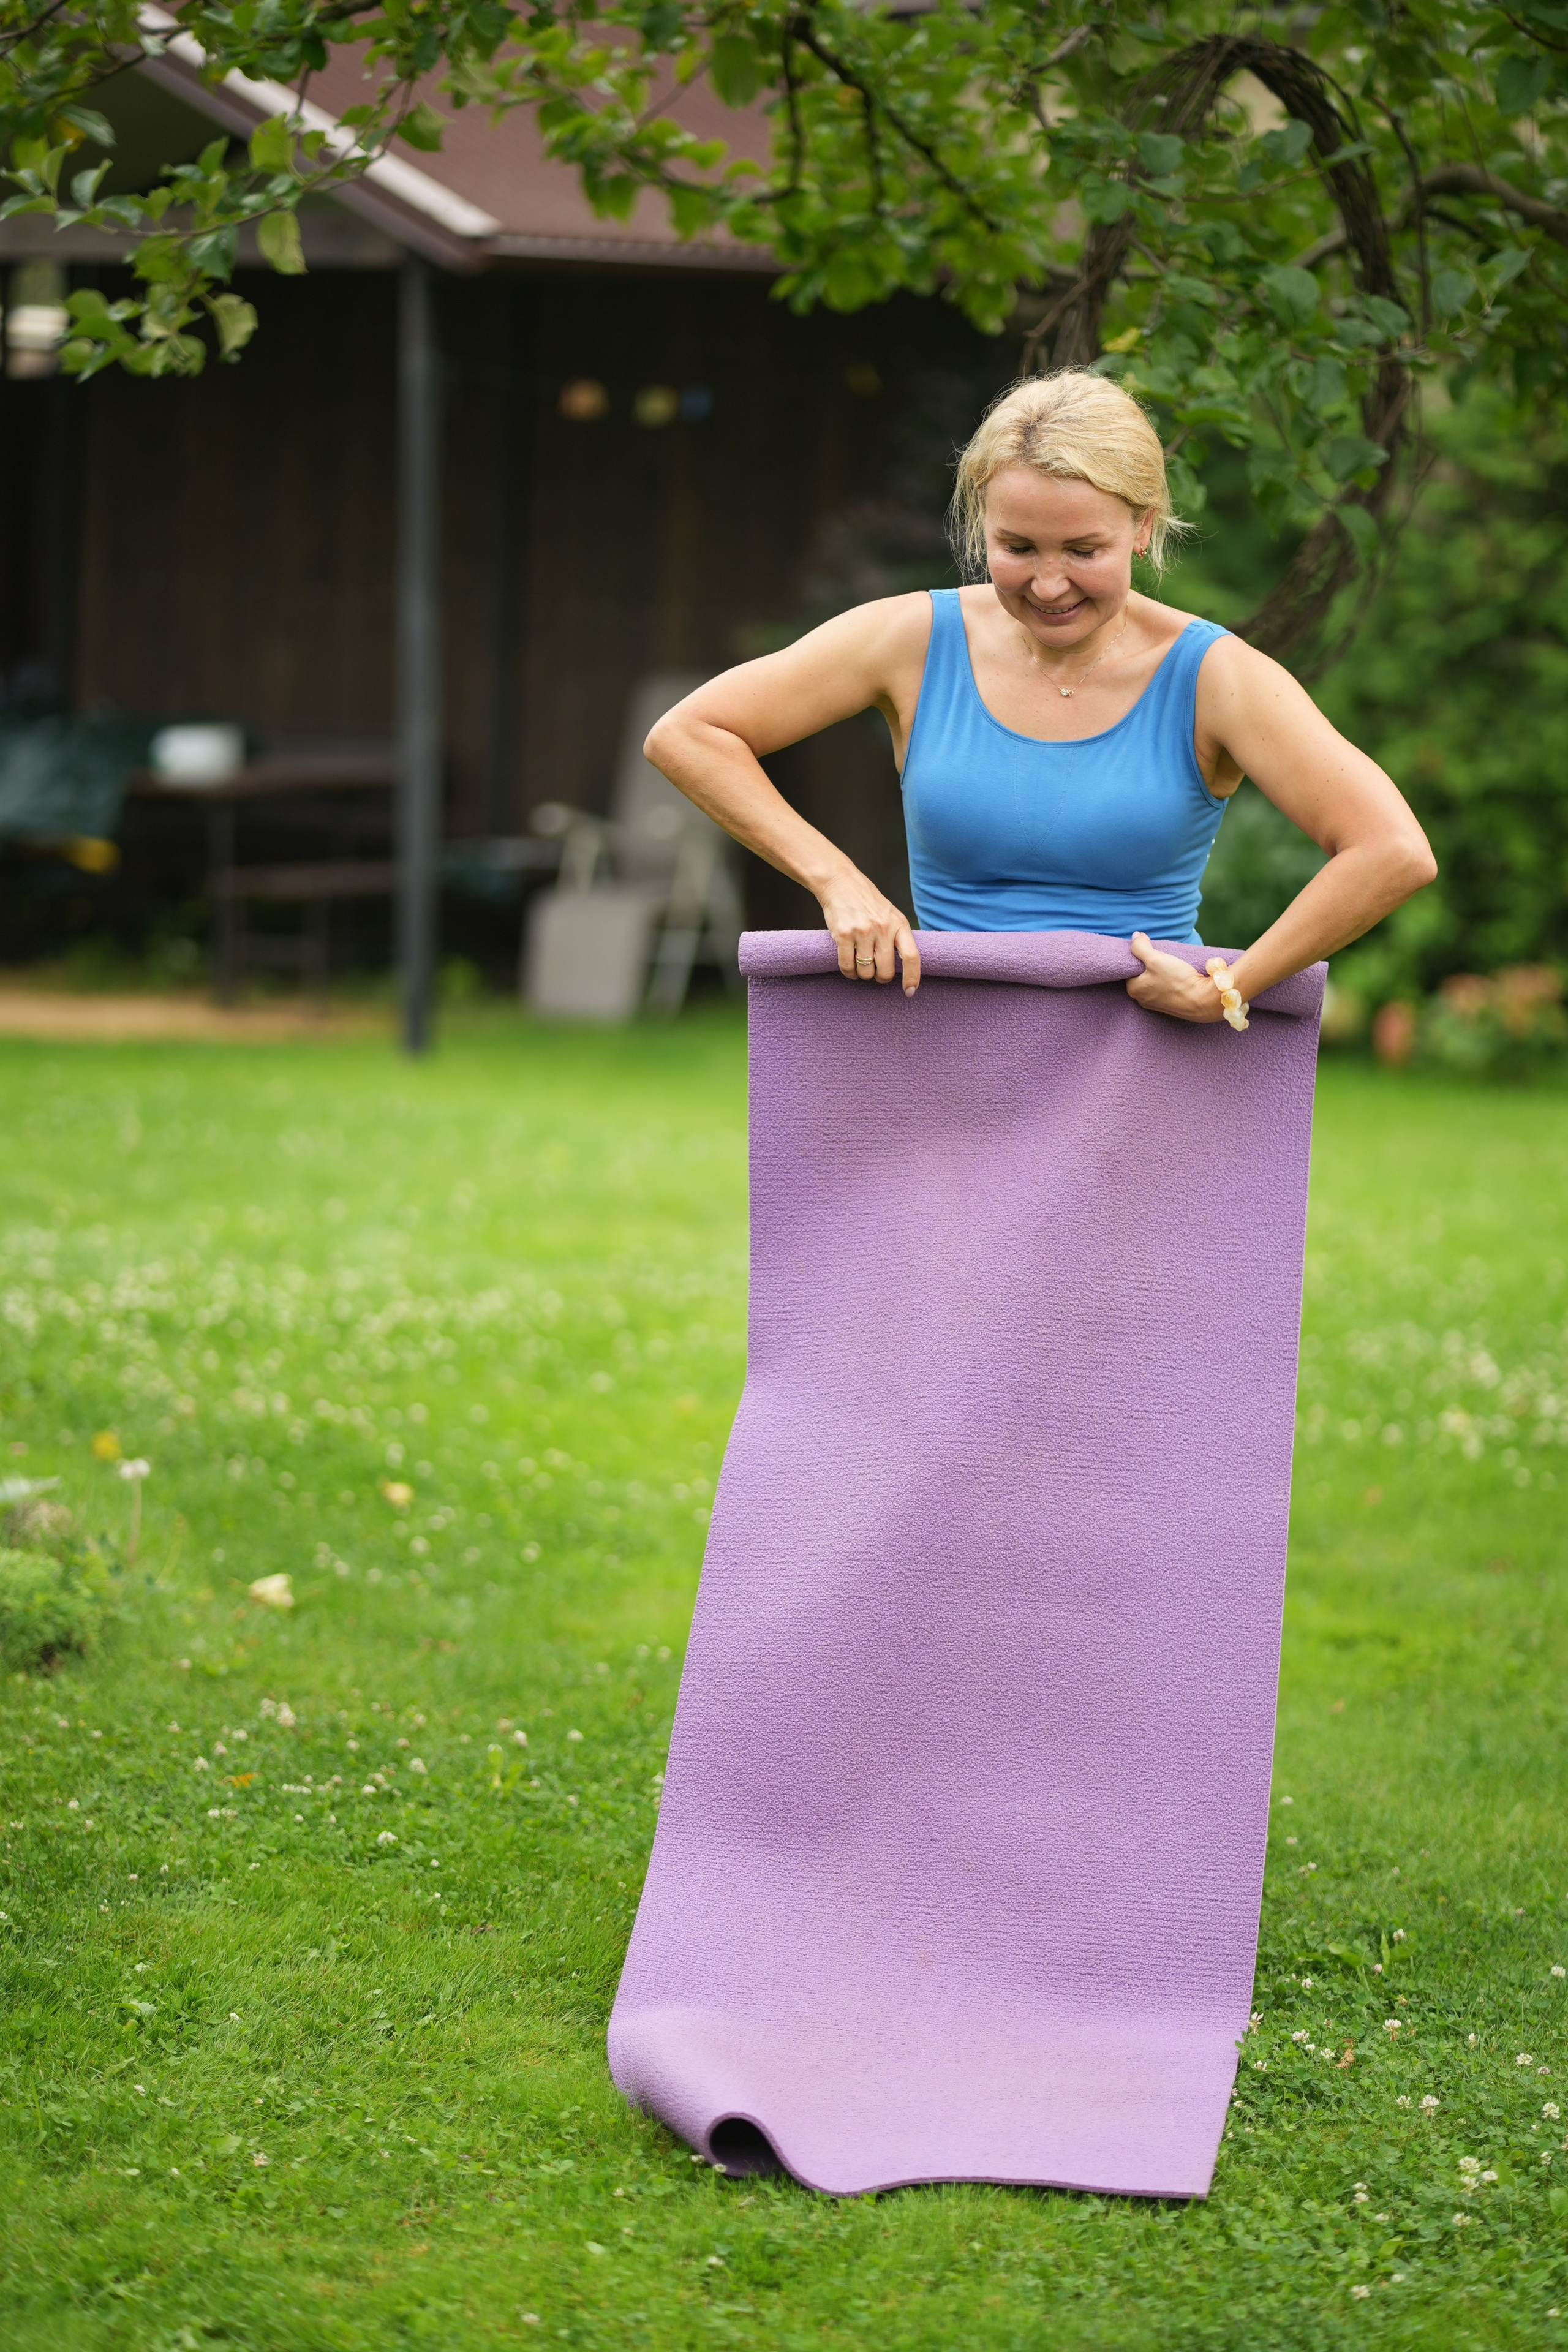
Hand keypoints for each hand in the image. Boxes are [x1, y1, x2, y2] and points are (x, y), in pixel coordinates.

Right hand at [819, 865, 920, 995]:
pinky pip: (847, 966)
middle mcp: (883, 928)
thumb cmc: (867, 901)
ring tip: (860, 965)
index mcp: (899, 923)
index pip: (912, 956)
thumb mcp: (890, 914)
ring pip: (866, 972)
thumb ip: (898, 935)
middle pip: (886, 971)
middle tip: (876, 974)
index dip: (912, 977)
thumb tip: (904, 966)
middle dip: (881, 978)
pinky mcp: (843, 935)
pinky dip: (849, 973)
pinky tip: (849, 969)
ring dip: (863, 975)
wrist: (840, 883)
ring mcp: (862, 932)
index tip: (909, 991)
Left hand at [1126, 932, 1224, 1022]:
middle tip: (1163, 957)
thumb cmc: (1178, 980)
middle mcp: (1141, 999)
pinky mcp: (1169, 1005)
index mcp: (1133, 989)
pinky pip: (1164, 988)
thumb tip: (1135, 936)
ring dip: (1160, 972)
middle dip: (1150, 964)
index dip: (1139, 955)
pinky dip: (1168, 981)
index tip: (1151, 949)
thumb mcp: (1155, 958)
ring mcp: (1155, 1004)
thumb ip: (1140, 946)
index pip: (1130, 967)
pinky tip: (1177, 976)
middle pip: (1141, 974)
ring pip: (1154, 981)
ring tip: (1172, 965)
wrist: (1202, 1000)